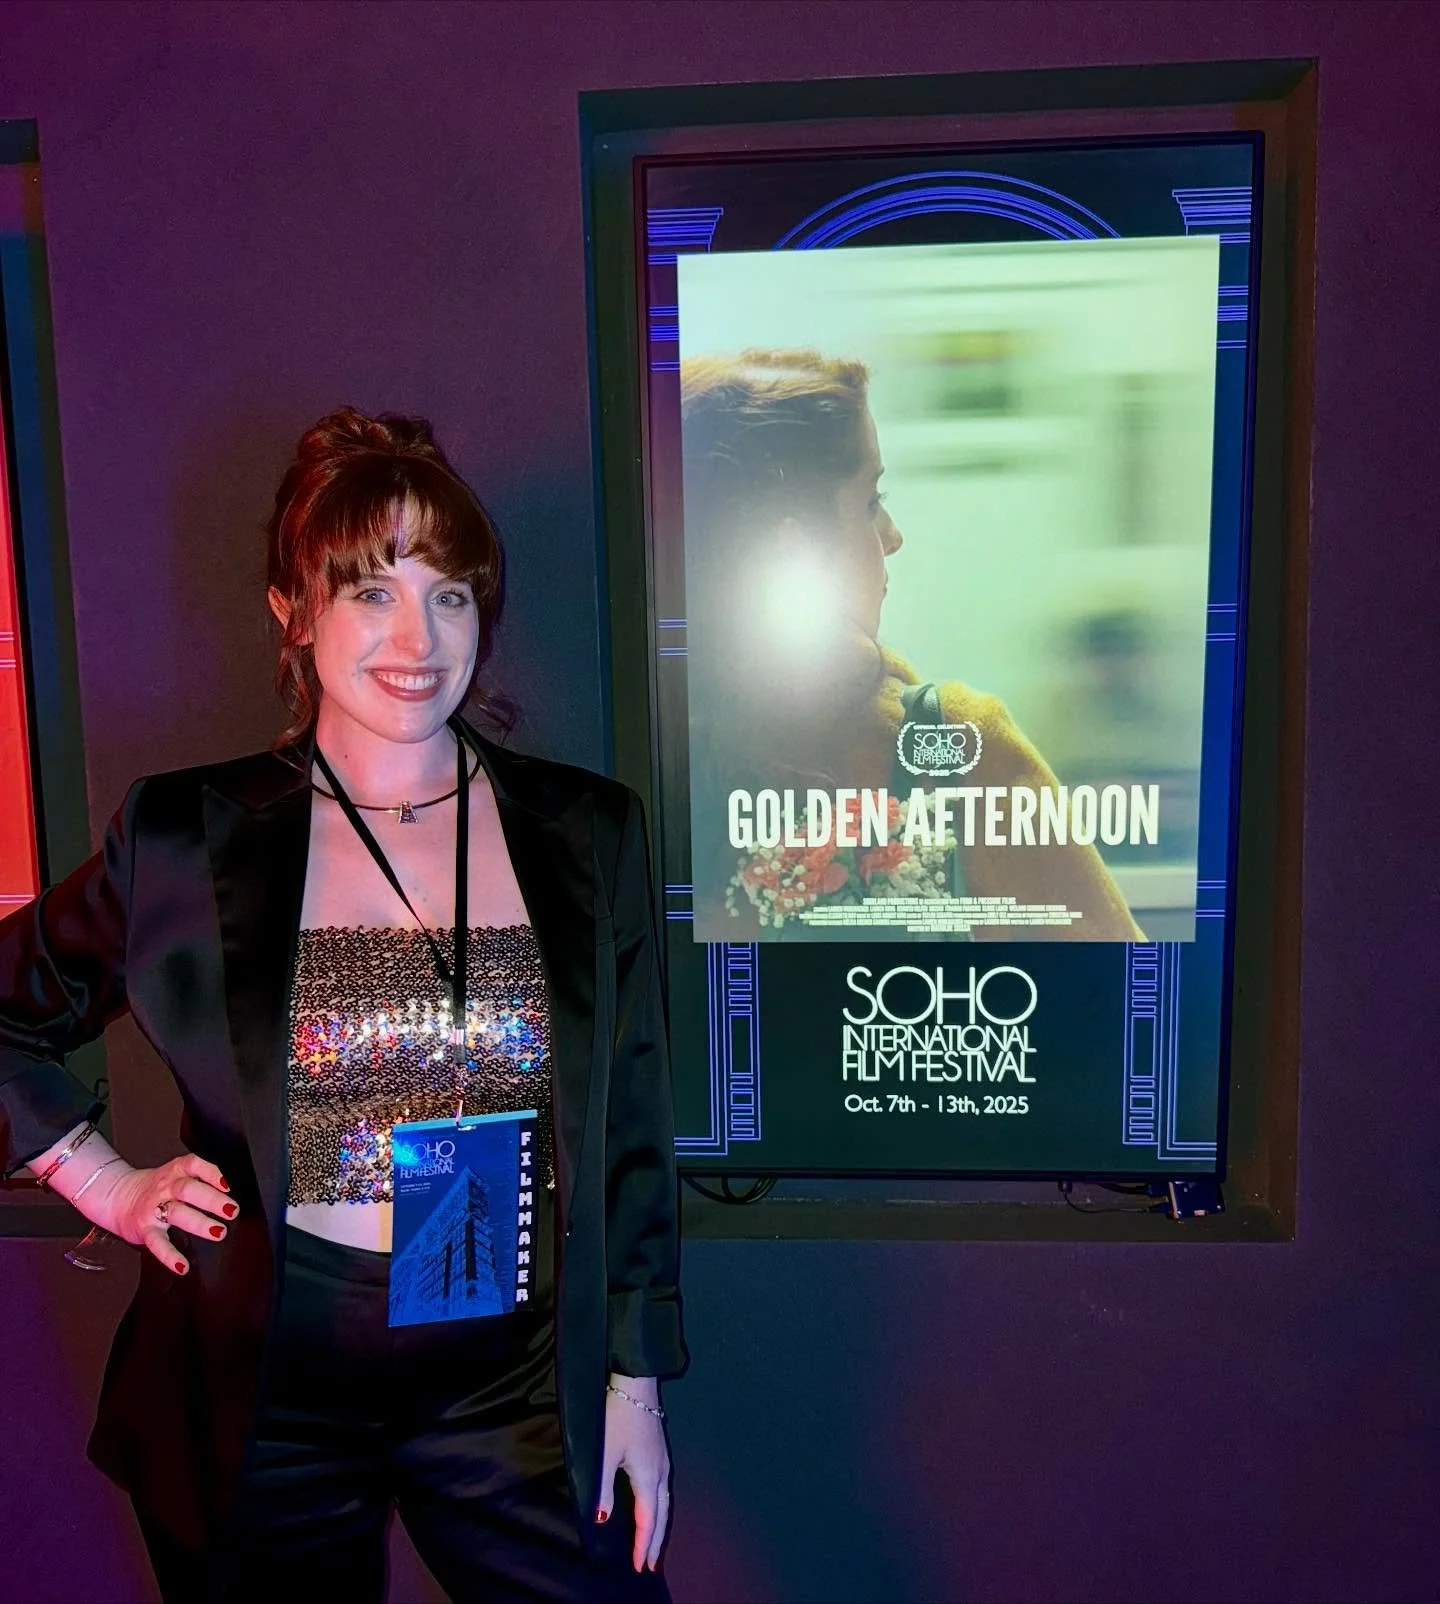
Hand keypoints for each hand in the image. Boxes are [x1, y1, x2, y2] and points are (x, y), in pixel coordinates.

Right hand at [93, 1153, 235, 1275]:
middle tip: (232, 1210)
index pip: (194, 1164)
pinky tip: (182, 1265)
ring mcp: (154, 1209)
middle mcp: (165, 1188)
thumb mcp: (175, 1173)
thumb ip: (199, 1178)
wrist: (118, 1197)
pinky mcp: (145, 1230)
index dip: (211, 1172)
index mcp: (175, 1171)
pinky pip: (157, 1243)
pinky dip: (170, 1256)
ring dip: (199, 1223)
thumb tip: (230, 1191)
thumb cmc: (156, 1187)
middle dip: (212, 1199)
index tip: (227, 1185)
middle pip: (189, 1190)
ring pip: (176, 1213)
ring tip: (219, 1232)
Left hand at [596, 1374, 670, 1571]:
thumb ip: (603, 1488)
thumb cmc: (618, 1416)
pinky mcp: (659, 1451)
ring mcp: (662, 1460)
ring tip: (654, 1544)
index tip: (641, 1567)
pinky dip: (660, 1508)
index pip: (647, 1519)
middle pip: (662, 1514)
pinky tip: (653, 1508)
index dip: (643, 1544)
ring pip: (665, 1502)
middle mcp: (660, 1472)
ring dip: (659, 1525)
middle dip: (656, 1541)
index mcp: (648, 1476)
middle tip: (652, 1564)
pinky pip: (663, 1490)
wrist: (635, 1382)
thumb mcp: (604, 1453)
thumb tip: (603, 1519)